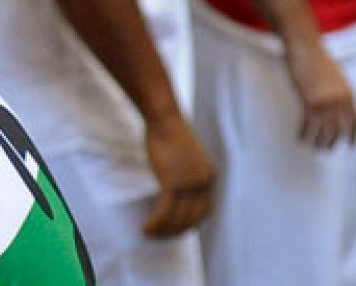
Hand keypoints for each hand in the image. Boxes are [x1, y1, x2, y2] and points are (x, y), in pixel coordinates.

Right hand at [141, 112, 216, 238]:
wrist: (165, 119)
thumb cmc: (172, 133)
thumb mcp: (190, 157)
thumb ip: (189, 175)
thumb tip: (178, 192)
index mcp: (210, 176)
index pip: (206, 211)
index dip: (191, 224)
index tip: (177, 229)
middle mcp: (204, 182)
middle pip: (192, 219)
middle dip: (175, 232)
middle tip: (160, 236)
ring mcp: (189, 183)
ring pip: (177, 219)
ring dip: (162, 231)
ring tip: (149, 234)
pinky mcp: (172, 182)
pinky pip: (164, 212)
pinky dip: (155, 223)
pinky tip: (146, 227)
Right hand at [284, 38, 355, 148]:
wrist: (305, 46)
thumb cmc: (317, 58)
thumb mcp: (335, 75)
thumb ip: (339, 90)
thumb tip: (337, 105)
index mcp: (348, 93)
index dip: (354, 135)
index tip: (351, 145)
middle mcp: (340, 99)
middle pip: (339, 129)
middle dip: (333, 141)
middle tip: (325, 149)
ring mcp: (326, 101)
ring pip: (324, 130)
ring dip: (319, 142)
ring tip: (313, 147)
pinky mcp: (310, 101)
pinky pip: (309, 124)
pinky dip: (305, 134)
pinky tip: (301, 138)